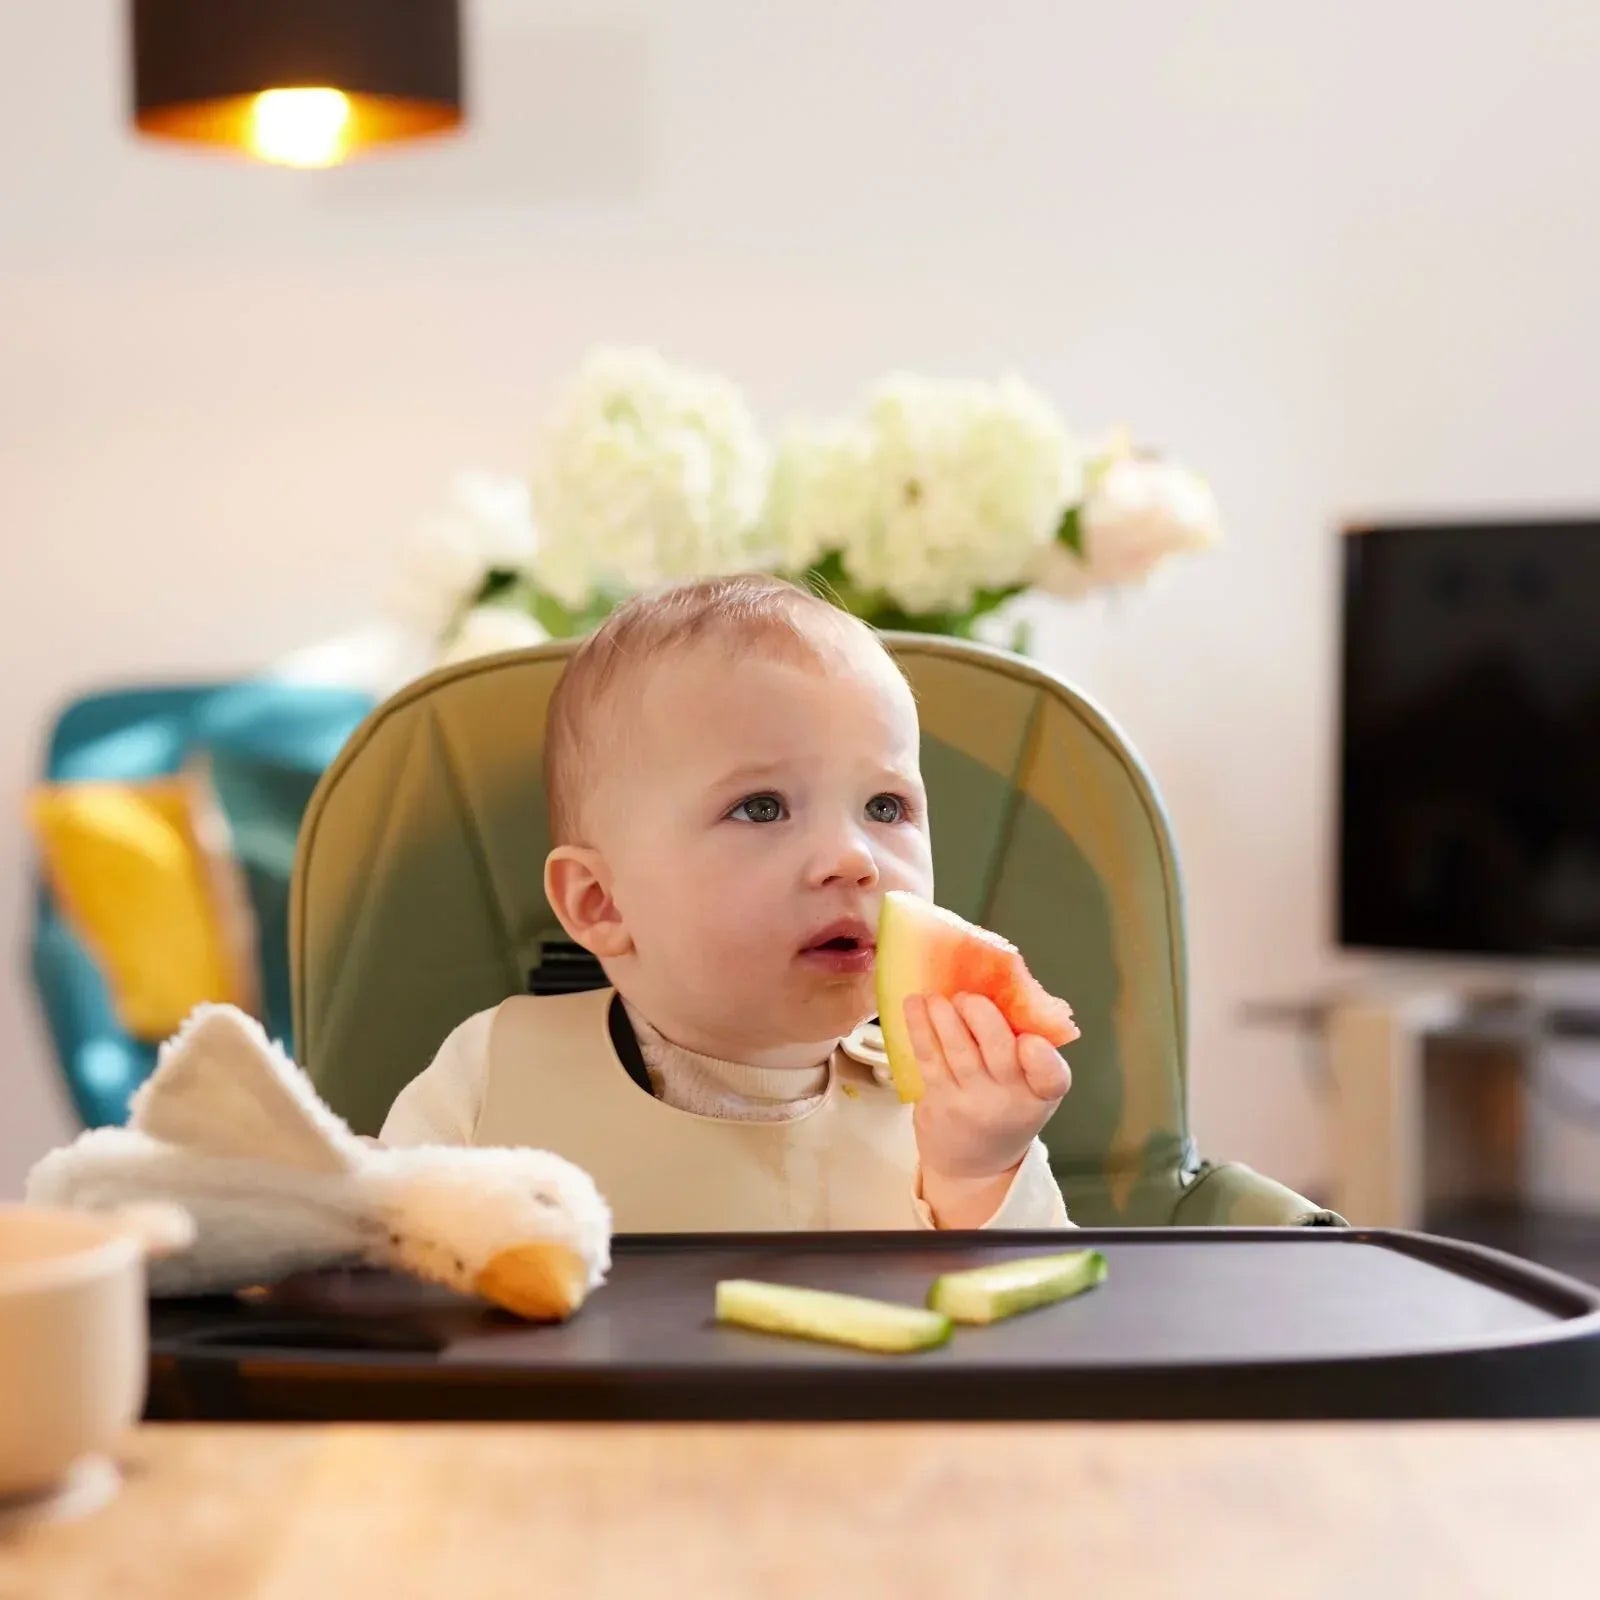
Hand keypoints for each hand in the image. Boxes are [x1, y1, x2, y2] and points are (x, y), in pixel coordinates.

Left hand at [905, 993, 1071, 1227]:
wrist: (975, 1163)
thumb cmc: (1006, 1107)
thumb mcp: (1030, 1086)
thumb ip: (1024, 1046)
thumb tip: (1000, 982)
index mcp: (1042, 1091)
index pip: (1051, 1078)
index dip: (1041, 1059)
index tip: (1029, 1040)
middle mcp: (1010, 1099)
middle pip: (999, 1056)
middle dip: (983, 1020)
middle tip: (968, 997)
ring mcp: (972, 1102)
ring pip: (958, 1053)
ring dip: (944, 1017)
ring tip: (936, 996)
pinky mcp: (939, 1101)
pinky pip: (928, 1059)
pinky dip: (920, 1028)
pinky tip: (915, 1004)